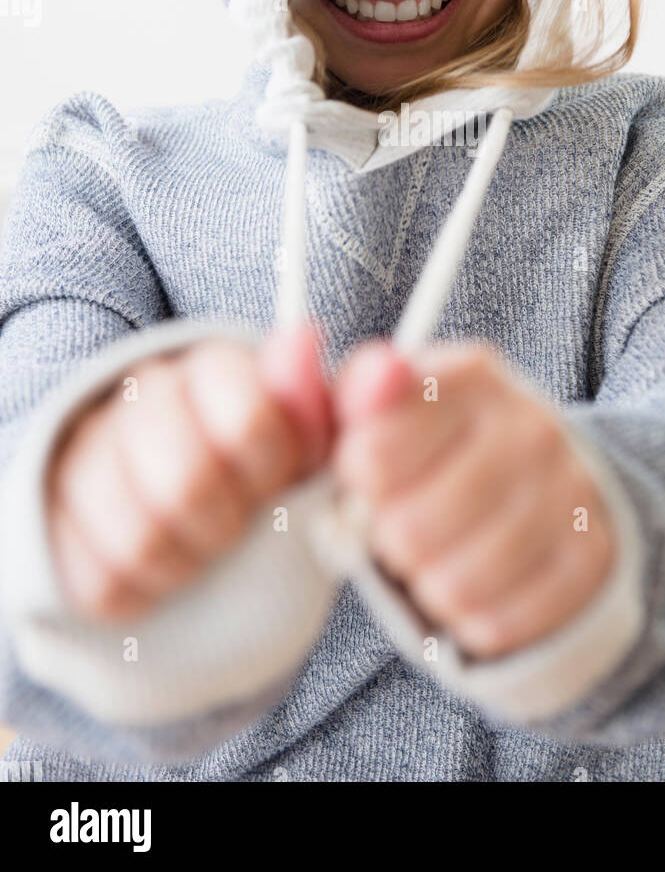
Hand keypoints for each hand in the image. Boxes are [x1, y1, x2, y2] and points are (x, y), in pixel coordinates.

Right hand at [46, 322, 333, 621]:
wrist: (184, 504)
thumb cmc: (260, 470)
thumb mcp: (310, 442)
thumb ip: (331, 408)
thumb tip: (329, 350)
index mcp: (215, 366)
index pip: (248, 417)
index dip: (273, 470)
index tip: (280, 483)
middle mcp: (142, 393)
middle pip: (187, 484)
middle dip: (228, 525)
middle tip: (240, 527)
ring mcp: (89, 450)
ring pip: (141, 539)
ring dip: (188, 563)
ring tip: (203, 549)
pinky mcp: (52, 511)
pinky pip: (101, 581)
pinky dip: (144, 594)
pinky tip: (161, 568)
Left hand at [331, 339, 616, 660]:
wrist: (549, 483)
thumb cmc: (441, 449)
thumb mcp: (394, 408)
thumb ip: (355, 393)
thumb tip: (351, 366)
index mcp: (472, 376)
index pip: (374, 451)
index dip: (357, 479)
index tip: (366, 475)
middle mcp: (531, 425)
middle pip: (410, 528)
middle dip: (389, 539)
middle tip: (401, 526)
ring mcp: (570, 491)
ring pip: (456, 582)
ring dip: (429, 583)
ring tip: (435, 557)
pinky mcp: (591, 557)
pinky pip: (500, 621)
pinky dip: (472, 619)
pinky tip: (473, 586)